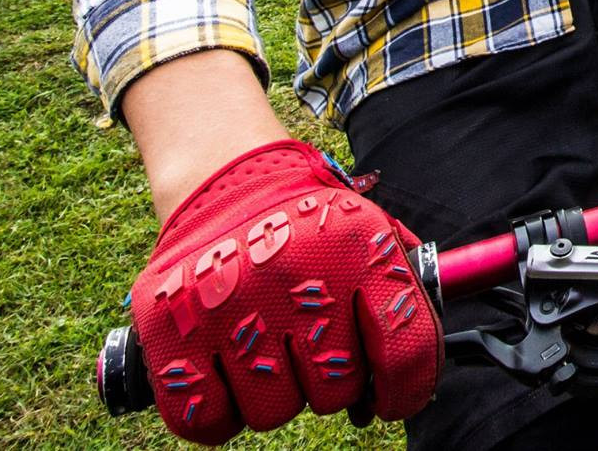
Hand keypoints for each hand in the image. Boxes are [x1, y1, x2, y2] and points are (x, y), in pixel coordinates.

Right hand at [131, 140, 440, 443]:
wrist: (226, 178)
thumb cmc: (308, 222)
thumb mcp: (371, 232)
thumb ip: (405, 293)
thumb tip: (427, 366)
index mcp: (358, 247)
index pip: (405, 352)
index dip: (406, 389)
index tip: (394, 397)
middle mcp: (296, 272)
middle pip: (336, 392)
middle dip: (331, 381)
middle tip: (312, 347)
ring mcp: (228, 301)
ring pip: (273, 410)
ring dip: (275, 393)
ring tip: (268, 346)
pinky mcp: (170, 327)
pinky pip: (206, 419)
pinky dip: (218, 410)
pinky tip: (227, 371)